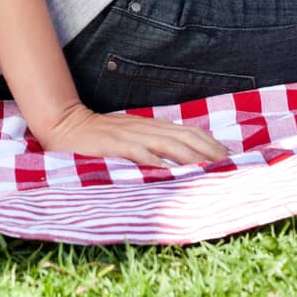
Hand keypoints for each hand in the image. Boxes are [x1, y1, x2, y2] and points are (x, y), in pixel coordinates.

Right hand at [37, 102, 227, 166]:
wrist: (66, 125)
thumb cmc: (99, 137)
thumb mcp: (130, 136)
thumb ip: (153, 144)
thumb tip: (182, 158)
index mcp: (150, 125)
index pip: (188, 131)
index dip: (211, 143)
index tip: (231, 157)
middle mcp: (144, 127)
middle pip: (185, 136)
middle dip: (210, 150)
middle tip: (231, 166)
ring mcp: (129, 135)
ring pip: (167, 143)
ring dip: (190, 156)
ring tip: (210, 169)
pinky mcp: (113, 145)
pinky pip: (138, 152)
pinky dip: (155, 160)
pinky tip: (168, 171)